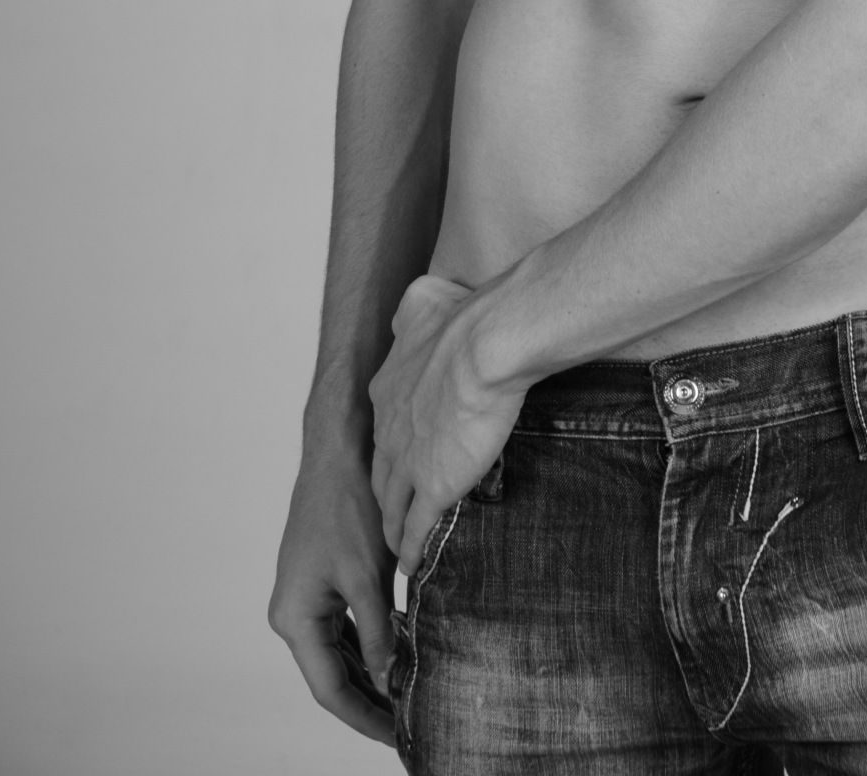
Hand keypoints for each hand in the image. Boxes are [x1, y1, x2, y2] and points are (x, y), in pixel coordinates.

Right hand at [268, 431, 396, 745]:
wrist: (339, 452)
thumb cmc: (346, 506)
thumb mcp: (368, 576)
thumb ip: (378, 632)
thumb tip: (390, 679)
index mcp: (295, 618)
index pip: (330, 688)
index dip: (364, 716)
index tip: (397, 735)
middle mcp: (293, 613)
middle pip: (333, 675)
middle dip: (369, 701)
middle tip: (407, 724)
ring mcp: (306, 597)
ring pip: (341, 652)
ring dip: (371, 674)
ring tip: (406, 700)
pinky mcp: (322, 581)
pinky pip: (345, 627)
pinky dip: (370, 644)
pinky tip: (397, 657)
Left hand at [369, 273, 526, 574]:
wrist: (486, 345)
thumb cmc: (465, 318)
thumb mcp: (424, 300)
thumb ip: (415, 307)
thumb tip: (416, 302)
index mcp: (388, 388)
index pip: (384, 428)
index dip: (393, 445)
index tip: (403, 456)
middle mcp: (389, 428)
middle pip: (380, 472)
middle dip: (385, 492)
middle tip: (393, 509)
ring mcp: (408, 461)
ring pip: (391, 505)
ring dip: (393, 527)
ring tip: (398, 547)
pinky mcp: (433, 486)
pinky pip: (415, 528)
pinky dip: (411, 549)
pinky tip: (411, 566)